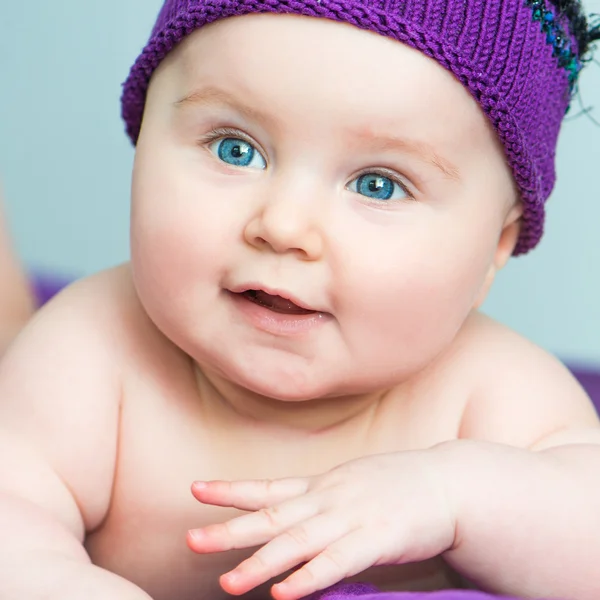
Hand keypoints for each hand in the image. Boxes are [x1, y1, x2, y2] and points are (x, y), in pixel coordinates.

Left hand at [187, 450, 456, 599]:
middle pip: (272, 517)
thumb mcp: (351, 483)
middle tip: (192, 541)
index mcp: (321, 486)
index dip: (230, 490)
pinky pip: (338, 561)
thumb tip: (293, 519)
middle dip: (230, 530)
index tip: (195, 489)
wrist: (447, 482)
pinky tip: (286, 593)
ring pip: (298, 542)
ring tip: (229, 583)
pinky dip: (309, 577)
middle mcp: (329, 499)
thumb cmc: (396, 486)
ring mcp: (351, 517)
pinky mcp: (377, 539)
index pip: (268, 488)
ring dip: (262, 564)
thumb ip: (321, 502)